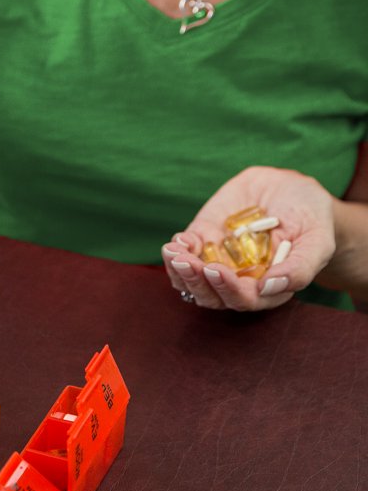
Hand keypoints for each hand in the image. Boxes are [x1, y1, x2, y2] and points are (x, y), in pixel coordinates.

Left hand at [161, 167, 335, 309]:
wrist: (292, 191)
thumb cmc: (311, 220)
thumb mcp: (317, 240)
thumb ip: (300, 268)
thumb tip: (269, 286)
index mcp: (266, 290)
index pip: (244, 300)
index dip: (228, 289)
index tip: (216, 269)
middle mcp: (237, 282)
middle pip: (210, 295)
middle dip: (196, 280)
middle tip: (187, 262)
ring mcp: (216, 264)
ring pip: (190, 282)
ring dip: (179, 270)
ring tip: (174, 252)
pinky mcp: (202, 244)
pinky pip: (183, 256)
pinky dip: (177, 250)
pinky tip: (178, 240)